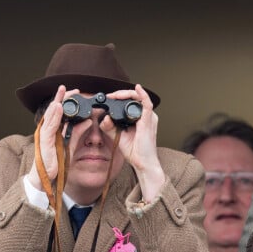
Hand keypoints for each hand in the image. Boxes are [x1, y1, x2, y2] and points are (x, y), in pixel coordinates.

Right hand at [26, 85, 80, 189]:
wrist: (44, 178)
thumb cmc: (55, 161)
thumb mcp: (70, 143)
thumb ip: (77, 131)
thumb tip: (88, 121)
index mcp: (54, 129)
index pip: (59, 111)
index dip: (65, 100)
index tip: (75, 91)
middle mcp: (47, 130)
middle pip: (54, 110)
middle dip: (61, 98)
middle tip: (69, 87)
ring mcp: (45, 135)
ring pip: (51, 115)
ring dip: (57, 102)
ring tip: (64, 92)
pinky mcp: (45, 141)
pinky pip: (50, 126)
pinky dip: (55, 116)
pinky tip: (59, 108)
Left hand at [101, 84, 164, 200]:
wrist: (142, 162)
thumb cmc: (135, 151)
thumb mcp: (117, 135)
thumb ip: (109, 126)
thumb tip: (104, 117)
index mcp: (139, 118)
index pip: (130, 103)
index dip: (119, 98)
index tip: (107, 99)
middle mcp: (145, 116)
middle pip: (134, 98)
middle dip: (120, 94)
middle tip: (109, 97)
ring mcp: (148, 117)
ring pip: (139, 98)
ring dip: (126, 94)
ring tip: (116, 95)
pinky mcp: (148, 120)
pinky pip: (147, 103)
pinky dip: (142, 94)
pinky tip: (137, 88)